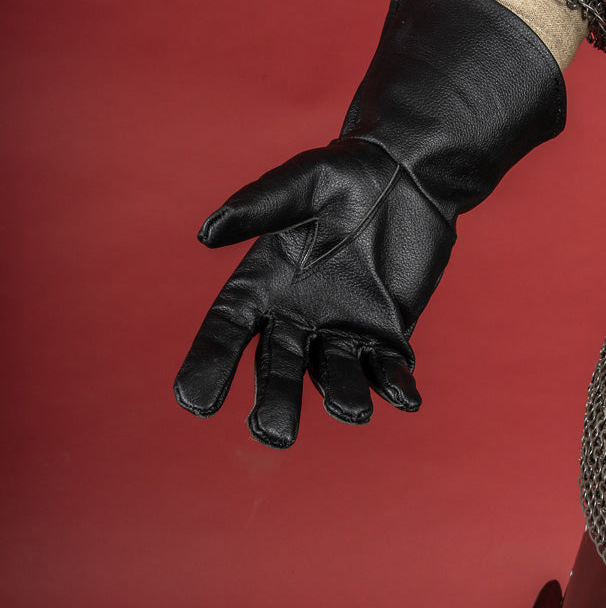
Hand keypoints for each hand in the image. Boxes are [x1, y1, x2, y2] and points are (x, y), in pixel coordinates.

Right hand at [174, 0, 565, 448]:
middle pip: (279, 367)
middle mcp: (296, 316)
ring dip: (342, 395)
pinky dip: (394, 385)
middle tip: (273, 434)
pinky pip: (386, 368)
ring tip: (352, 410)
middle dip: (276, 399)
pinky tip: (405, 398)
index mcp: (263, 283)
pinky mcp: (386, 333)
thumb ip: (259, 206)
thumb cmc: (346, 173)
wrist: (408, 174)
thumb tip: (207, 233)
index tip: (195, 402)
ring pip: (335, 375)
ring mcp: (341, 329)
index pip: (227, 331)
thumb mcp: (302, 181)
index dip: (209, 365)